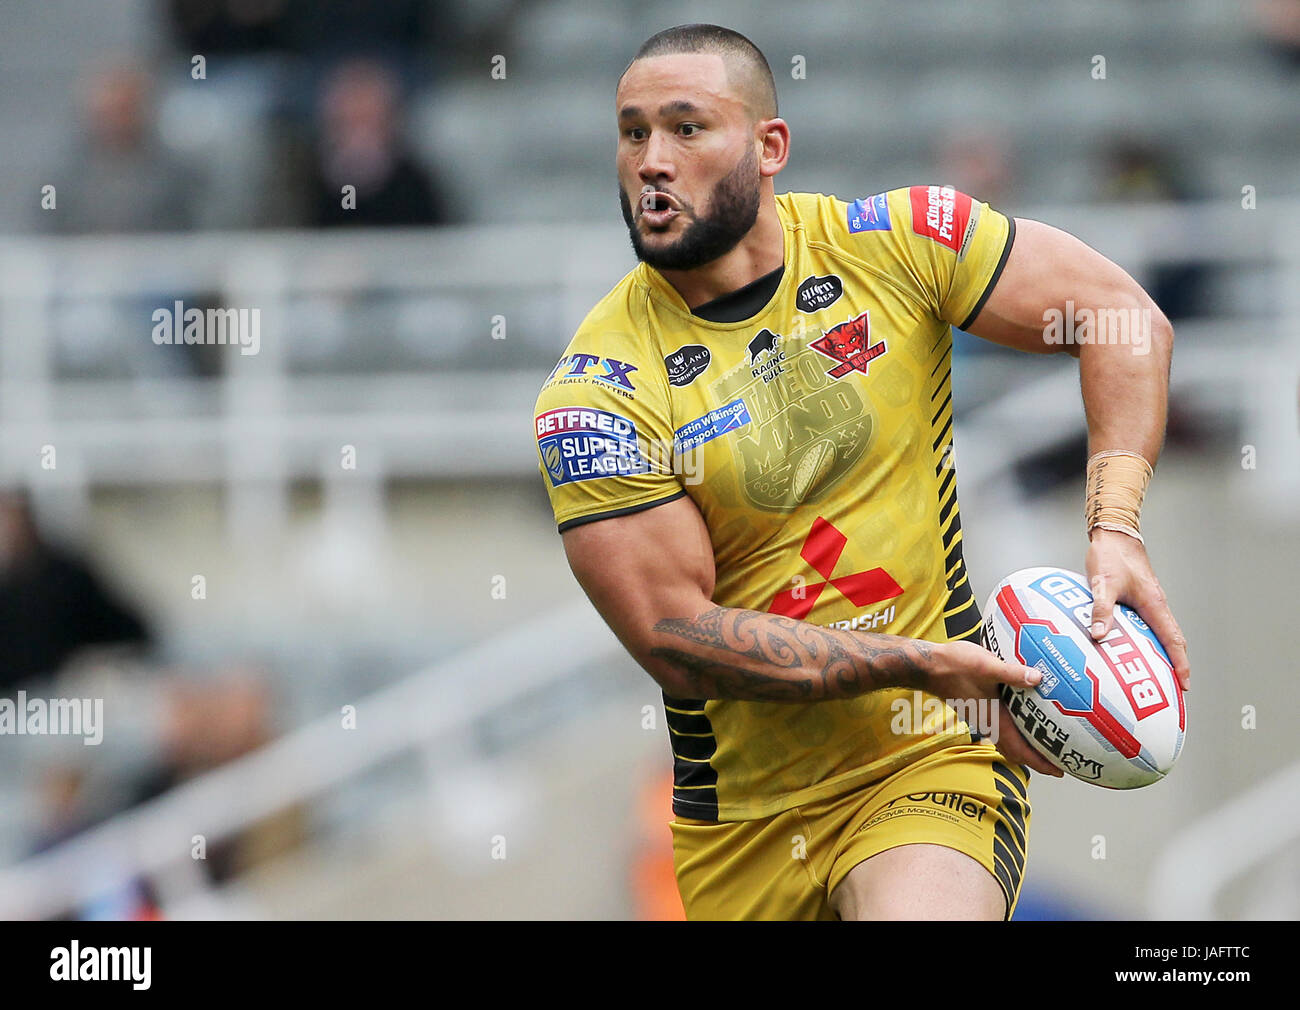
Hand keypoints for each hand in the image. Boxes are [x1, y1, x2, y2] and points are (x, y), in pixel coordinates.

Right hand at [927, 641, 1064, 776]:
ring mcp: (984, 718)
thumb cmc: (955, 666)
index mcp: (994, 719)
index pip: (1021, 750)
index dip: (1041, 762)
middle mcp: (990, 724)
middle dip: (1038, 760)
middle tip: (1059, 763)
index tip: (1060, 770)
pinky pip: (1002, 730)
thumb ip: (1012, 673)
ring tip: (1044, 747)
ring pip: (1008, 743)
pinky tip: (1024, 721)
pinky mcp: (980, 710)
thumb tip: (1038, 678)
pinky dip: (1016, 735)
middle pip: (1016, 752)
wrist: (929, 666)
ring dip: (1026, 749)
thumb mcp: (986, 666)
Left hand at [1086, 529, 1189, 690]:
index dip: (1180, 663)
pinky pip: (1149, 624)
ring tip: (1157, 674)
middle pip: (1172, 640)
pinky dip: (1148, 639)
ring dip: (1163, 652)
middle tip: (1173, 687)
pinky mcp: (1139, 597)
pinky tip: (1134, 647)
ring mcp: (1149, 601)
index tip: (1184, 684)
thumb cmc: (1111, 555)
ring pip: (1161, 632)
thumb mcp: (1102, 584)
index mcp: (1153, 604)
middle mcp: (1156, 604)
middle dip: (1175, 664)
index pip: (1173, 640)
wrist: (1114, 534)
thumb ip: (1101, 609)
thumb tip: (1099, 636)